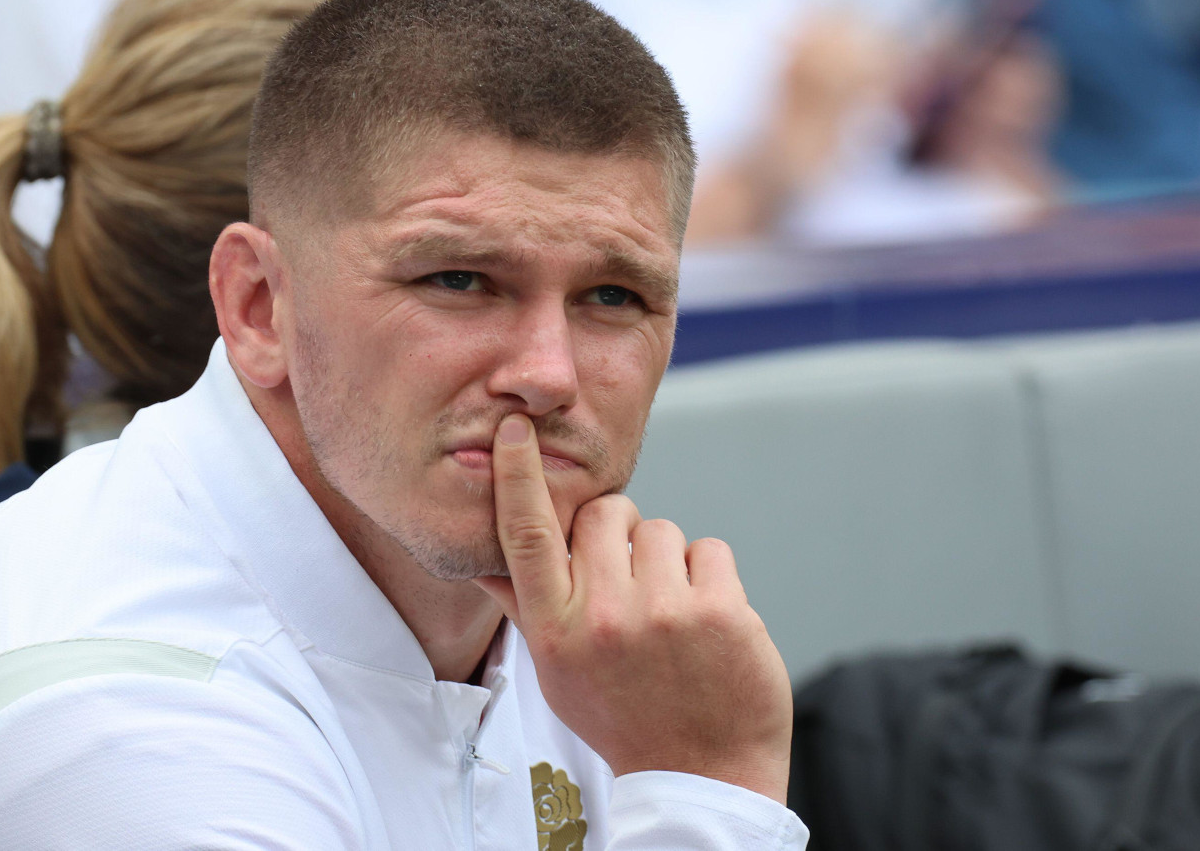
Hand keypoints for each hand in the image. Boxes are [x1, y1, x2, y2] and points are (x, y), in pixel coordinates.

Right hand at [473, 415, 792, 801]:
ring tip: (669, 613)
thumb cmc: (621, 713)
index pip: (526, 534)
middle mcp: (603, 616)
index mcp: (555, 628)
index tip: (516, 427)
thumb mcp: (556, 670)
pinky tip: (705, 620)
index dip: (518, 475)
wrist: (700, 772)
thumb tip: (478, 559)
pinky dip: (709, 576)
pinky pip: (709, 549)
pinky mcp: (721, 610)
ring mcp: (664, 612)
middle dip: (616, 533)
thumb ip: (524, 606)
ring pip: (659, 528)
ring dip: (666, 560)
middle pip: (603, 514)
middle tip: (629, 583)